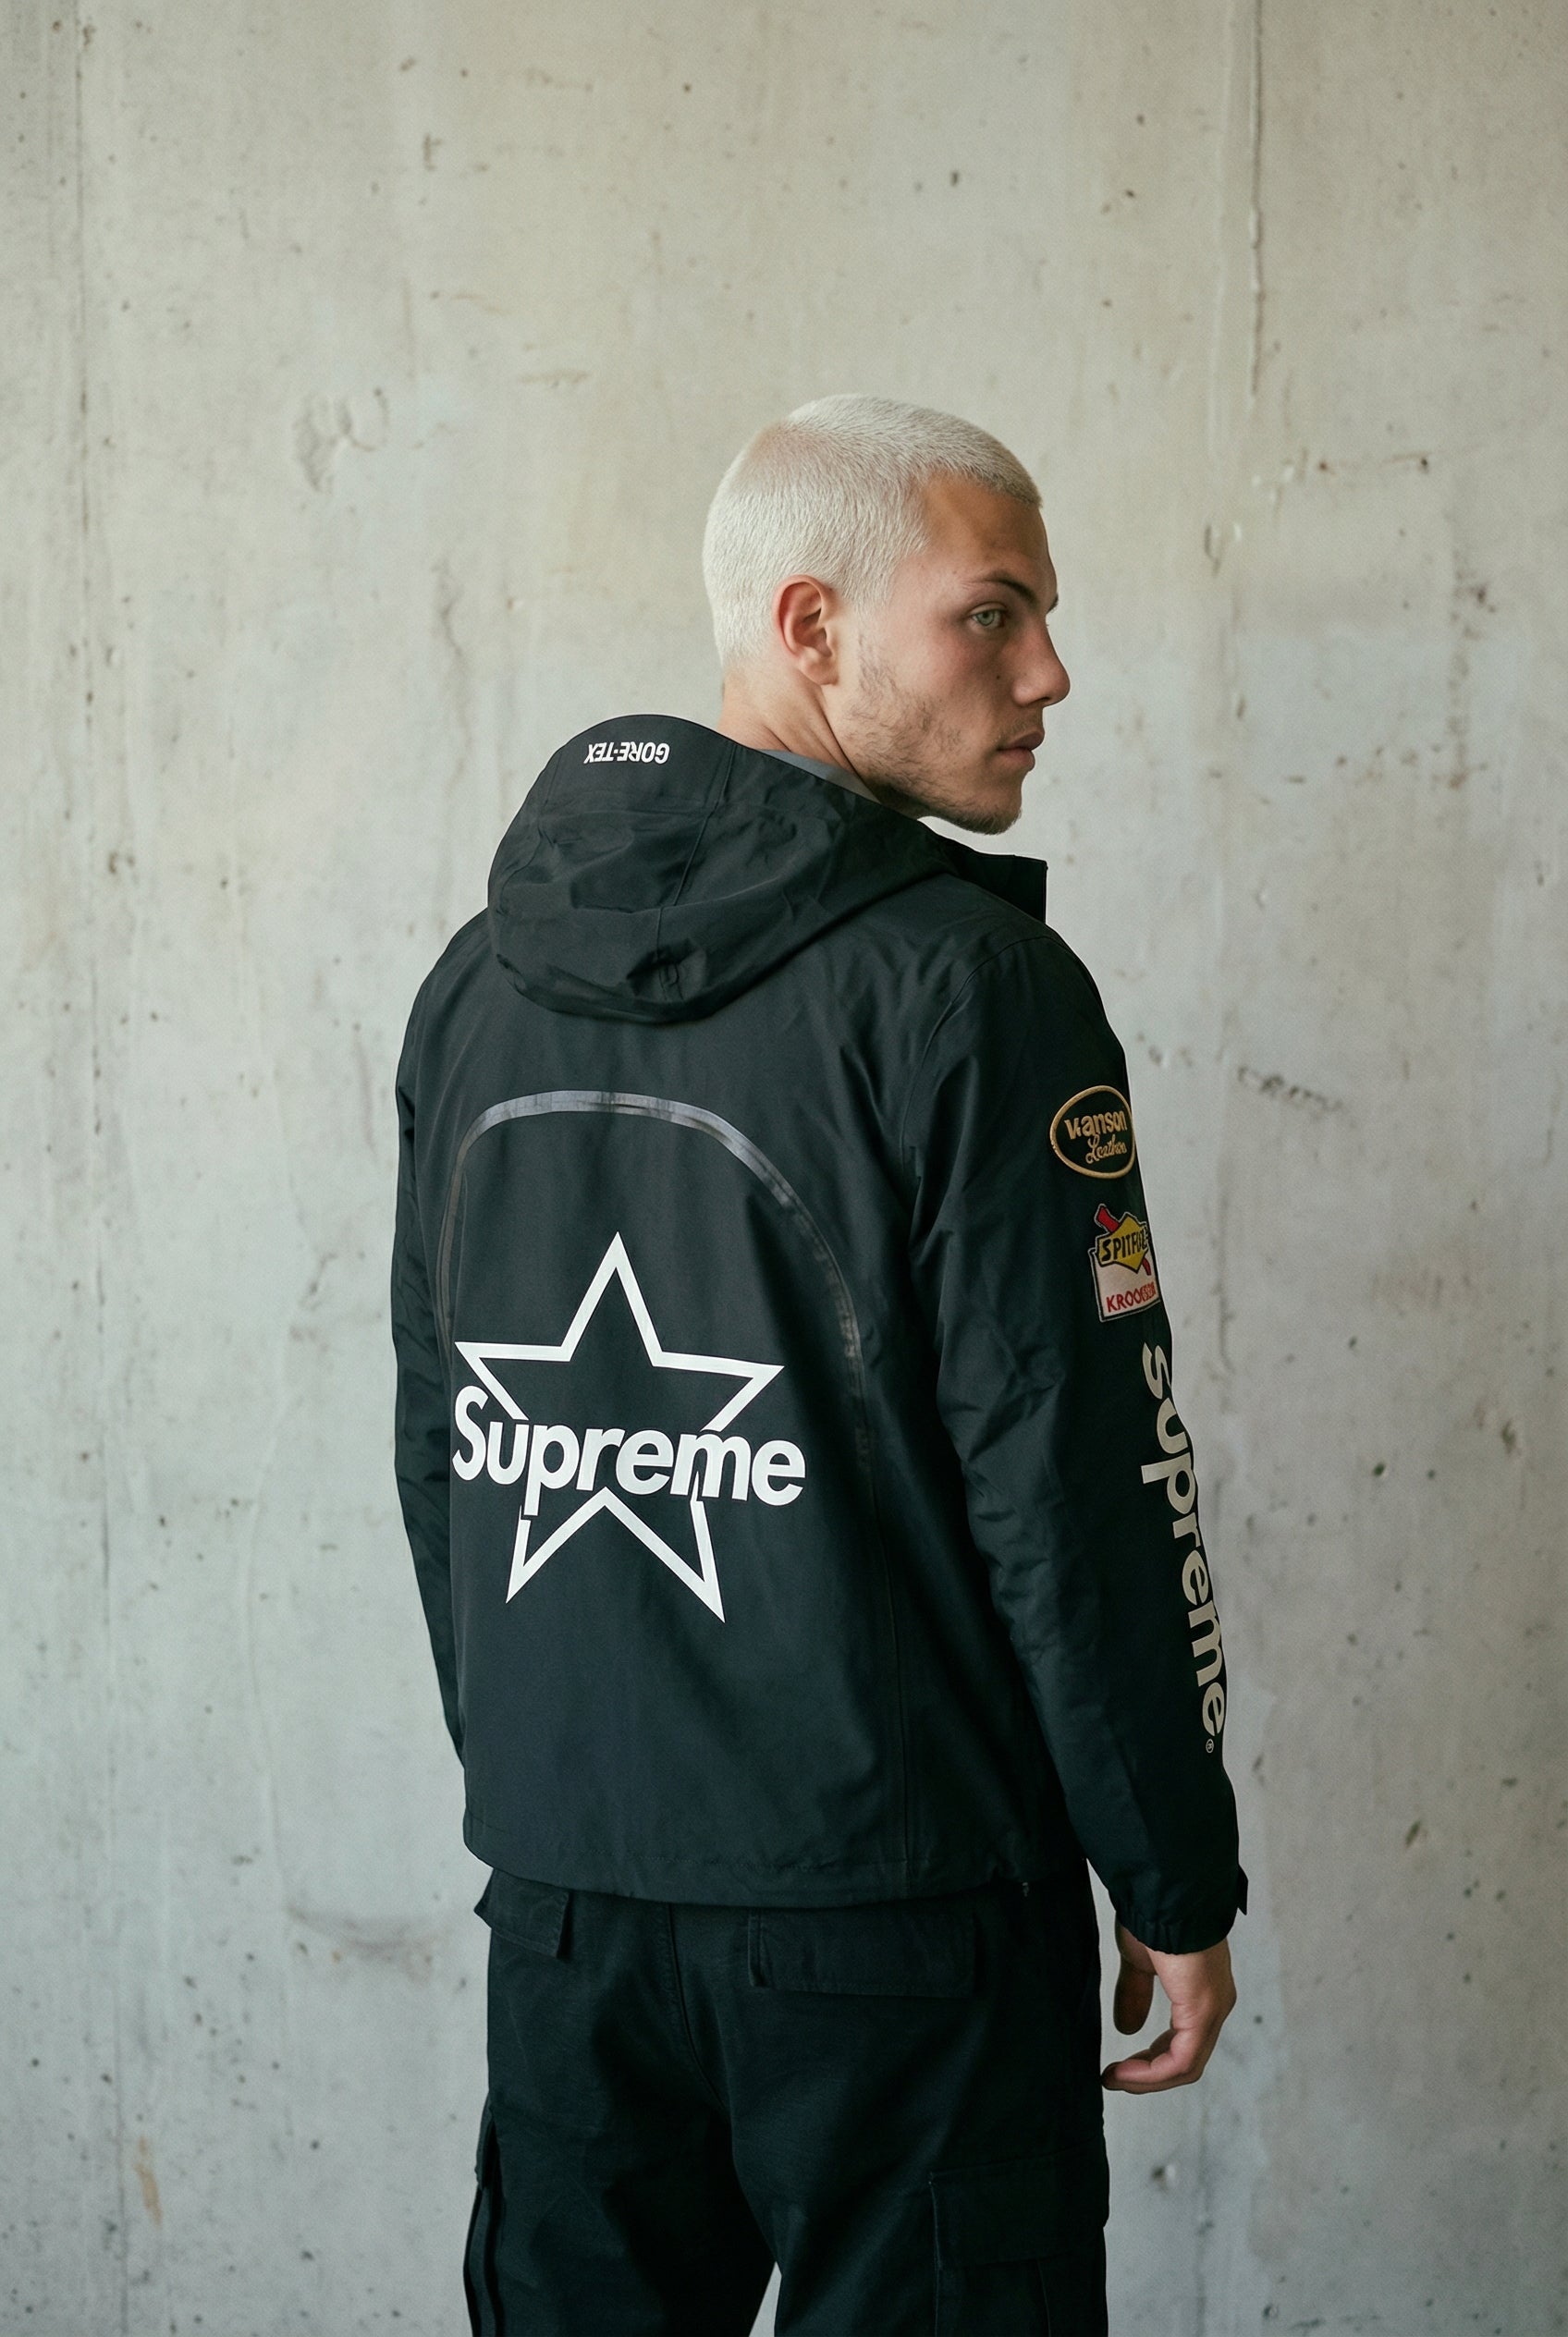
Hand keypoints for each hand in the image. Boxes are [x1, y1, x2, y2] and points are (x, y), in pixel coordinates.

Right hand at [1101, 1922, 1236, 2092]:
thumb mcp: (1140, 1962)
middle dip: (1148, 2073)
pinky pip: (1182, 2060)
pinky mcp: (1203, 2013)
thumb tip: (1127, 2027)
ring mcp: (1213, 2010)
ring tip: (1116, 2078)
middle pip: (1186, 2059)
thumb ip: (1136, 1994)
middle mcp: (1215, 2004)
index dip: (1151, 2060)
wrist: (1163, 1894)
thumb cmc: (1153, 1915)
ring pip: (1185, 2065)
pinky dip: (1152, 2072)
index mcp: (1202, 1991)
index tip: (1120, 2067)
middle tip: (1116, 2077)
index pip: (1183, 2042)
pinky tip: (1124, 2071)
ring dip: (1147, 2078)